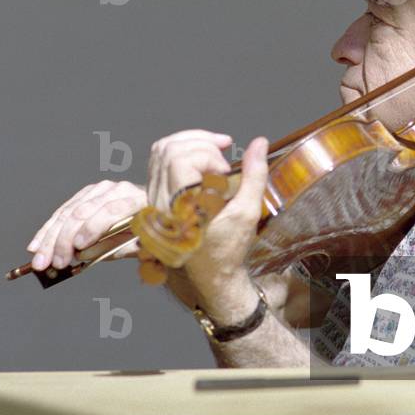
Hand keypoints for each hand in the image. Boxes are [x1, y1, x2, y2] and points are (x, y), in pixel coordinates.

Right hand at [27, 180, 146, 270]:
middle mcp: (117, 189)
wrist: (151, 215)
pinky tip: (35, 246)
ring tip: (40, 260)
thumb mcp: (136, 246)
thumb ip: (112, 247)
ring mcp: (101, 189)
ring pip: (69, 212)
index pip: (111, 210)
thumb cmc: (146, 234)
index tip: (77, 248)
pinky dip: (48, 230)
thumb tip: (81, 253)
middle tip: (54, 262)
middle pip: (85, 211)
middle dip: (65, 239)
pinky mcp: (86, 194)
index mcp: (138, 199)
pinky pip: (63, 211)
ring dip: (51, 238)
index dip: (93, 228)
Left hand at [140, 133, 270, 324]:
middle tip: (224, 158)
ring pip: (161, 150)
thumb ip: (254, 175)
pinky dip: (182, 149)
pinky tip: (204, 156)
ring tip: (216, 149)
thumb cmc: (228, 248)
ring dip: (191, 142)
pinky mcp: (155, 196)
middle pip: (169, 149)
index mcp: (179, 209)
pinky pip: (159, 160)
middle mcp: (160, 203)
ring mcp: (154, 199)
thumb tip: (260, 143)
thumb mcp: (248, 212)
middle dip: (201, 144)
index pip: (179, 160)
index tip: (225, 172)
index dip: (206, 155)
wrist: (212, 272)